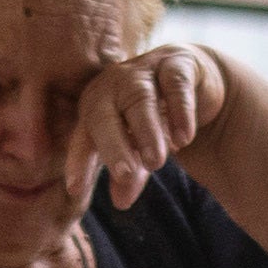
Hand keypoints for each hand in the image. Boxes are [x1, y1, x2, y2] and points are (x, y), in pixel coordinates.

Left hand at [69, 37, 245, 213]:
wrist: (192, 77)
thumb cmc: (154, 117)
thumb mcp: (140, 148)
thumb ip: (132, 172)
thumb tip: (121, 203)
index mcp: (95, 107)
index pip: (83, 137)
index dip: (78, 162)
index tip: (75, 190)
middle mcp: (112, 86)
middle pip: (104, 116)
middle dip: (113, 147)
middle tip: (124, 175)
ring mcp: (143, 71)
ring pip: (140, 100)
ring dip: (146, 132)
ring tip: (155, 162)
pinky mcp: (176, 63)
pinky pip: (175, 85)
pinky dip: (180, 112)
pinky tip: (184, 138)